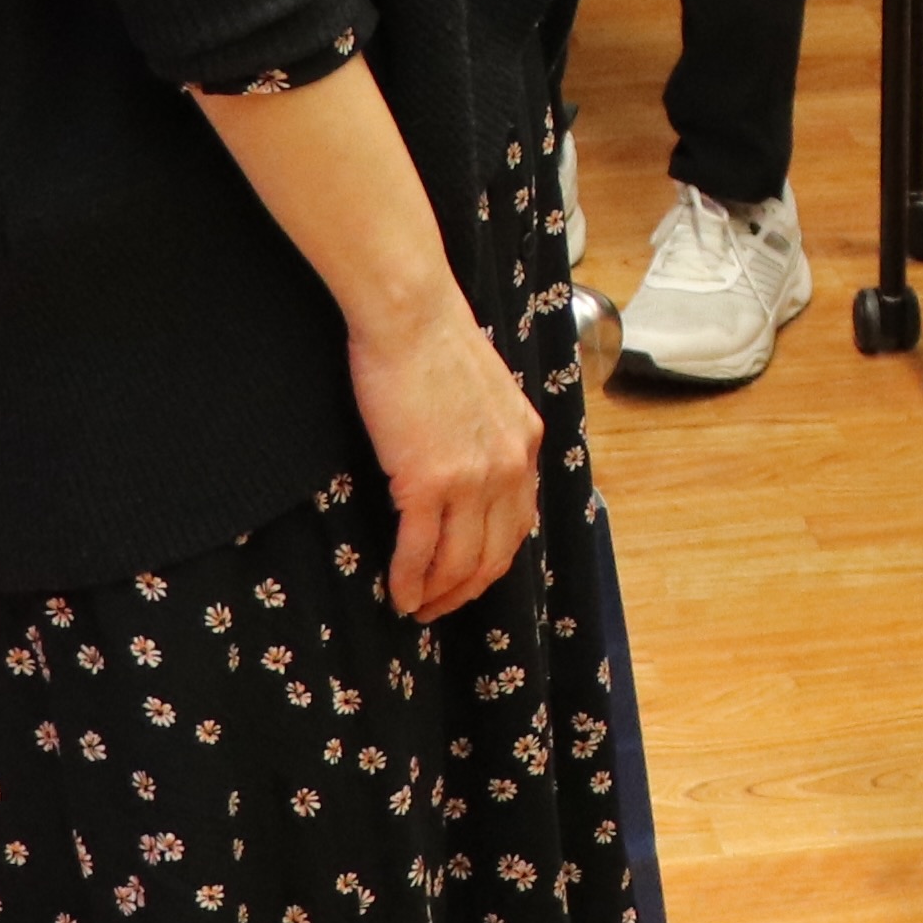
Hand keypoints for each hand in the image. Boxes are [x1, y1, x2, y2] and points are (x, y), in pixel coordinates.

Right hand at [184, 57, 545, 620]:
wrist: (411, 314)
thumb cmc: (436, 342)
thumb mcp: (485, 392)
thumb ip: (488, 433)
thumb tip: (469, 463)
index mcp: (525, 442)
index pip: (520, 521)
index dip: (494, 560)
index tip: (471, 578)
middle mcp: (509, 466)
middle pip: (494, 553)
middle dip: (466, 590)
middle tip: (439, 607)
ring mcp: (472, 477)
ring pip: (459, 561)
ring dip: (436, 593)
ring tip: (415, 607)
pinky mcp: (430, 481)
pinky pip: (421, 550)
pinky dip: (409, 579)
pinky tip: (397, 593)